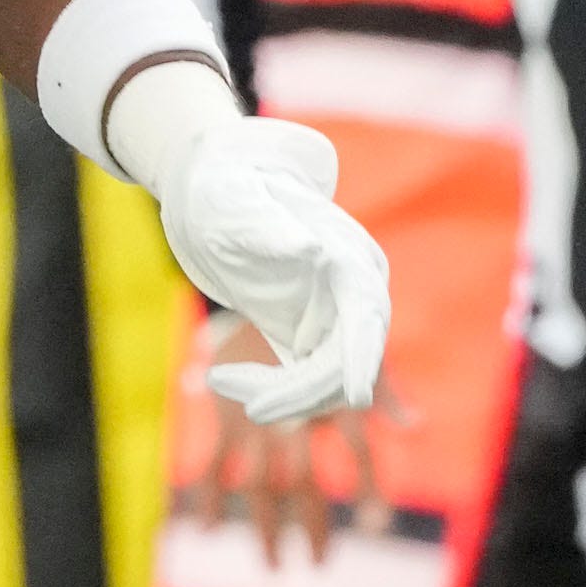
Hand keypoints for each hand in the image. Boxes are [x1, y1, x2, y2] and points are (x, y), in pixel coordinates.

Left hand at [158, 115, 389, 424]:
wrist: (219, 196)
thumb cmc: (226, 190)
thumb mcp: (234, 203)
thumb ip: (267, 225)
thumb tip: (312, 248)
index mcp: (349, 256)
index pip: (366, 314)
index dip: (362, 355)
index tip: (356, 396)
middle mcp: (356, 292)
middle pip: (345, 362)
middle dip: (298, 391)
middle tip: (237, 396)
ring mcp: (339, 318)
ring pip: (326, 382)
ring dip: (280, 394)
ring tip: (218, 379)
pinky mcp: (315, 338)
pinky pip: (306, 382)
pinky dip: (272, 388)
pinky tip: (227, 378)